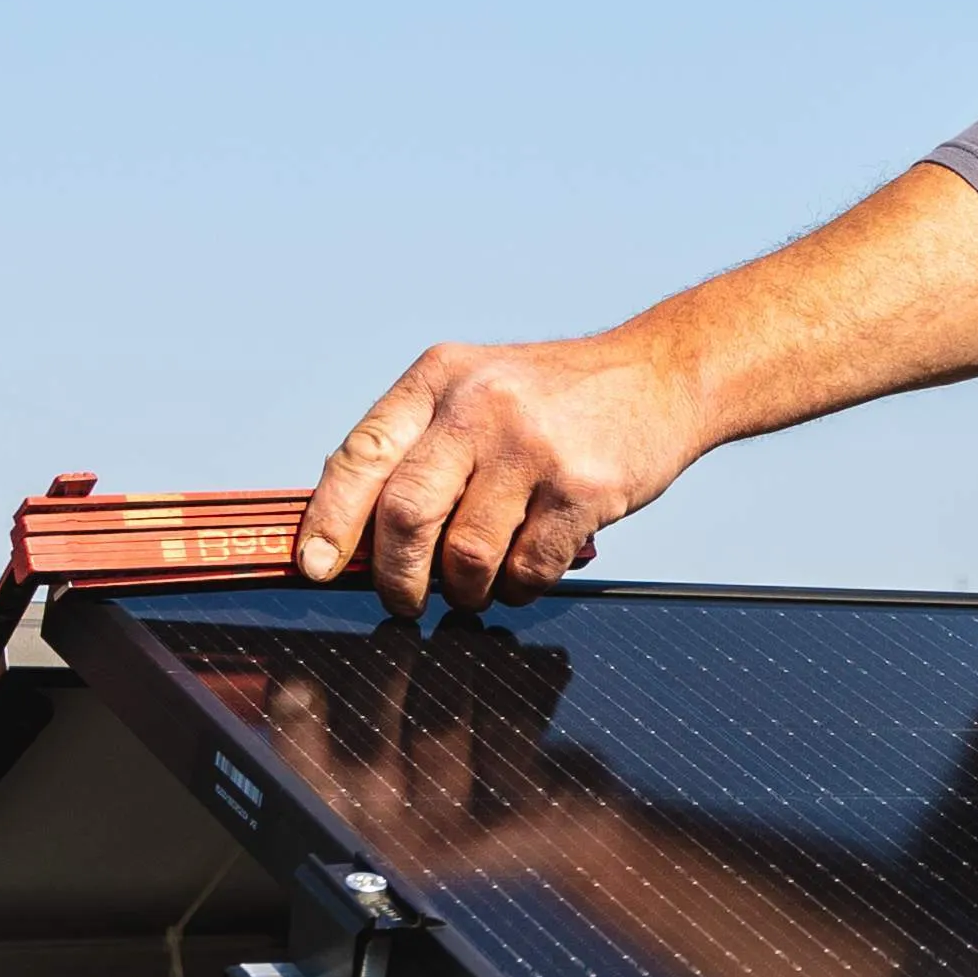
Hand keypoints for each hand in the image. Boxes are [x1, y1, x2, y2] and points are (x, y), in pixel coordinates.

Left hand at [299, 332, 709, 614]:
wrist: (661, 376)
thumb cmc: (556, 399)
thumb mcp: (475, 389)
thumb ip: (420, 446)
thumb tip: (354, 541)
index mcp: (438, 378)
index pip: (361, 455)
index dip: (330, 521)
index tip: (316, 567)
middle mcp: (480, 405)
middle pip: (406, 514)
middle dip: (396, 577)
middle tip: (403, 600)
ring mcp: (533, 446)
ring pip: (467, 555)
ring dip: (464, 590)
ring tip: (477, 584)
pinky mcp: (581, 488)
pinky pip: (527, 570)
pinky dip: (517, 589)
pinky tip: (525, 571)